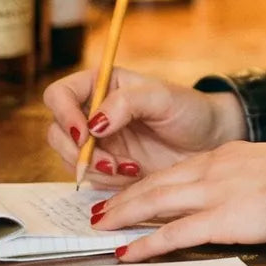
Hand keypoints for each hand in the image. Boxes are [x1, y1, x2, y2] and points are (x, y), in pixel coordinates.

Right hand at [43, 66, 247, 188]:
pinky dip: (105, 181)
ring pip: (69, 158)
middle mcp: (93, 111)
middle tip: (110, 162)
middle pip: (57, 131)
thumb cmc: (189, 111)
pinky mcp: (104, 165)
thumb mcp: (164, 98)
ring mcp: (97, 140)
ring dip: (94, 169)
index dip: (63, 114)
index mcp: (103, 84)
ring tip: (130, 168)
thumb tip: (93, 123)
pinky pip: (88, 177)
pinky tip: (133, 174)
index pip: (59, 94)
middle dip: (79, 152)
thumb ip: (127, 102)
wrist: (207, 142)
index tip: (84, 134)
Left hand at [91, 140, 265, 261]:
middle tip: (100, 209)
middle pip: (156, 182)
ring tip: (102, 225)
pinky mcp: (220, 218)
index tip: (129, 190)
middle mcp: (213, 168)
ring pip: (156, 201)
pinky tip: (127, 252)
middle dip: (125, 196)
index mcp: (225, 154)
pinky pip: (173, 233)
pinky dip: (146, 243)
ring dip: (124, 213)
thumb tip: (236, 192)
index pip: (175, 169)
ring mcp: (214, 191)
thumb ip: (243, 175)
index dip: (147, 181)